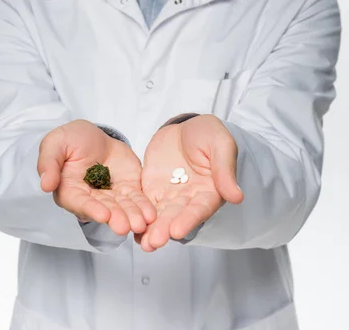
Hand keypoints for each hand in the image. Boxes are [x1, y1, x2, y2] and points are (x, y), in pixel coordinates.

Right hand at [38, 119, 156, 235]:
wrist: (94, 135)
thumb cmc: (70, 139)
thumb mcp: (55, 143)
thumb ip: (49, 162)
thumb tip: (45, 184)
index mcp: (69, 190)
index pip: (80, 202)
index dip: (92, 209)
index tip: (104, 215)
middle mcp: (90, 198)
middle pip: (104, 209)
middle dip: (116, 218)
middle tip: (126, 226)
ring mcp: (111, 195)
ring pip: (122, 208)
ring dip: (132, 216)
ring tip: (142, 223)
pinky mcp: (128, 189)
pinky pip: (136, 199)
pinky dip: (143, 207)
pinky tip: (151, 214)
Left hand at [135, 114, 243, 251]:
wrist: (185, 126)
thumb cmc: (208, 134)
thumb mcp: (220, 144)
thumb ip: (225, 169)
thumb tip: (237, 197)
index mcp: (211, 190)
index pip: (200, 208)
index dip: (188, 220)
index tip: (177, 231)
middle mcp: (190, 198)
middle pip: (177, 216)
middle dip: (165, 229)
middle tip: (153, 242)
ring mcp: (170, 195)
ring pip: (160, 215)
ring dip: (151, 229)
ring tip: (142, 243)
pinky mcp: (153, 189)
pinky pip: (145, 204)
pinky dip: (138, 216)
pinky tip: (130, 228)